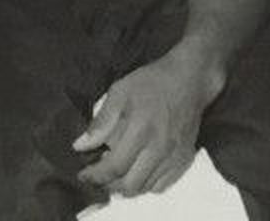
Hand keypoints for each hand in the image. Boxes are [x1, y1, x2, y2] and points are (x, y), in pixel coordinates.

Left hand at [73, 49, 223, 197]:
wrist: (189, 79)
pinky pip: (162, 185)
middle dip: (109, 185)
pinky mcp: (184, 159)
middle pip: (131, 185)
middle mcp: (159, 147)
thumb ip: (101, 122)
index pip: (115, 166)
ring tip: (117, 172)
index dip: (96, 176)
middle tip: (99, 176)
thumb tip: (80, 146)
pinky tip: (137, 171)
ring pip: (146, 188)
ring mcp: (174, 156)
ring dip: (127, 186)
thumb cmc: (152, 82)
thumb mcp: (119, 91)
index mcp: (141, 129)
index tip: (84, 175)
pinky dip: (146, 185)